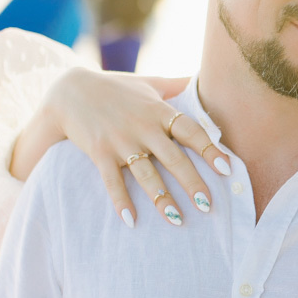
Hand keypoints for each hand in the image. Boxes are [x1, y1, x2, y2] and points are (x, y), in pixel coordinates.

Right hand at [43, 68, 231, 226]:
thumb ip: (178, 84)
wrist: (70, 90)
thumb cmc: (117, 88)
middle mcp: (143, 127)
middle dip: (191, 182)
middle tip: (208, 205)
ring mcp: (120, 141)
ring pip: (146, 174)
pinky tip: (131, 221)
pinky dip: (120, 201)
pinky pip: (112, 181)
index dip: (209, 149)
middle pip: (173, 158)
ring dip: (162, 198)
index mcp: (159, 111)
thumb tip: (205, 76)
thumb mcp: (149, 82)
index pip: (191, 130)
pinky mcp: (99, 152)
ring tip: (177, 220)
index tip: (227, 168)